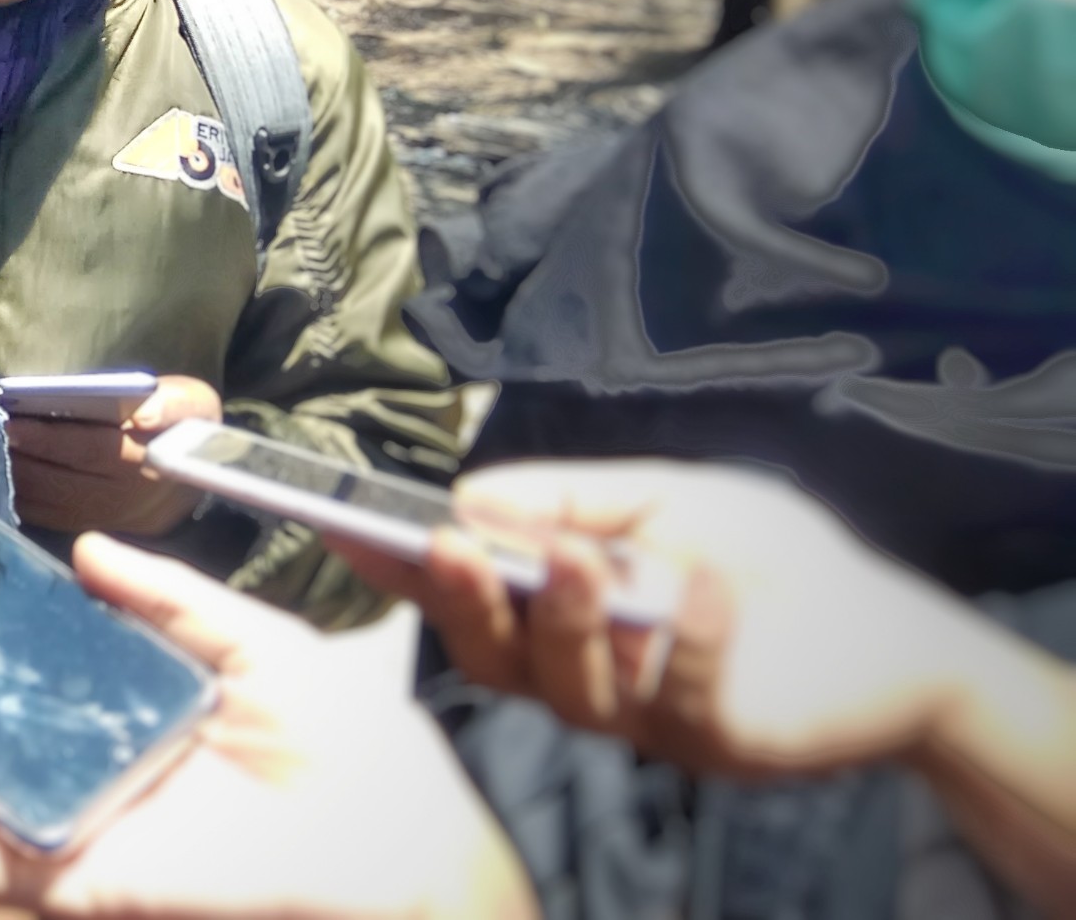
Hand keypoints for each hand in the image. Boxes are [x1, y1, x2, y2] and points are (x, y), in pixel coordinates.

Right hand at [0, 533, 531, 919]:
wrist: (396, 815)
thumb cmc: (343, 733)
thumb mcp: (249, 637)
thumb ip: (166, 596)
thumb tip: (83, 550)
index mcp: (120, 732)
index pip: (16, 713)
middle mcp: (94, 787)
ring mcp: (93, 837)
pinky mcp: (103, 881)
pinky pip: (16, 869)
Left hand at [6, 376, 218, 535]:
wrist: (200, 473)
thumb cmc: (186, 425)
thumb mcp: (195, 404)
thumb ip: (172, 404)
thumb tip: (142, 414)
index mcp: (154, 464)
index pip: (96, 451)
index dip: (51, 439)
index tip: (13, 423)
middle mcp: (131, 501)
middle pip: (66, 481)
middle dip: (23, 459)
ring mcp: (111, 522)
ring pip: (54, 504)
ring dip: (16, 479)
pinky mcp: (96, 530)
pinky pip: (51, 519)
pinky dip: (22, 499)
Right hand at [336, 458, 1002, 782]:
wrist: (892, 632)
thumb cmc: (767, 558)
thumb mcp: (665, 495)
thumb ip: (573, 496)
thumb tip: (470, 492)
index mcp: (553, 616)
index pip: (456, 597)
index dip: (394, 568)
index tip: (341, 522)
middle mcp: (581, 675)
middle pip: (493, 661)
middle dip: (467, 602)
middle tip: (451, 545)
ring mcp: (645, 716)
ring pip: (574, 688)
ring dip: (569, 621)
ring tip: (585, 558)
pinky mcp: (719, 740)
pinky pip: (688, 697)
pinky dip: (694, 639)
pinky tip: (705, 585)